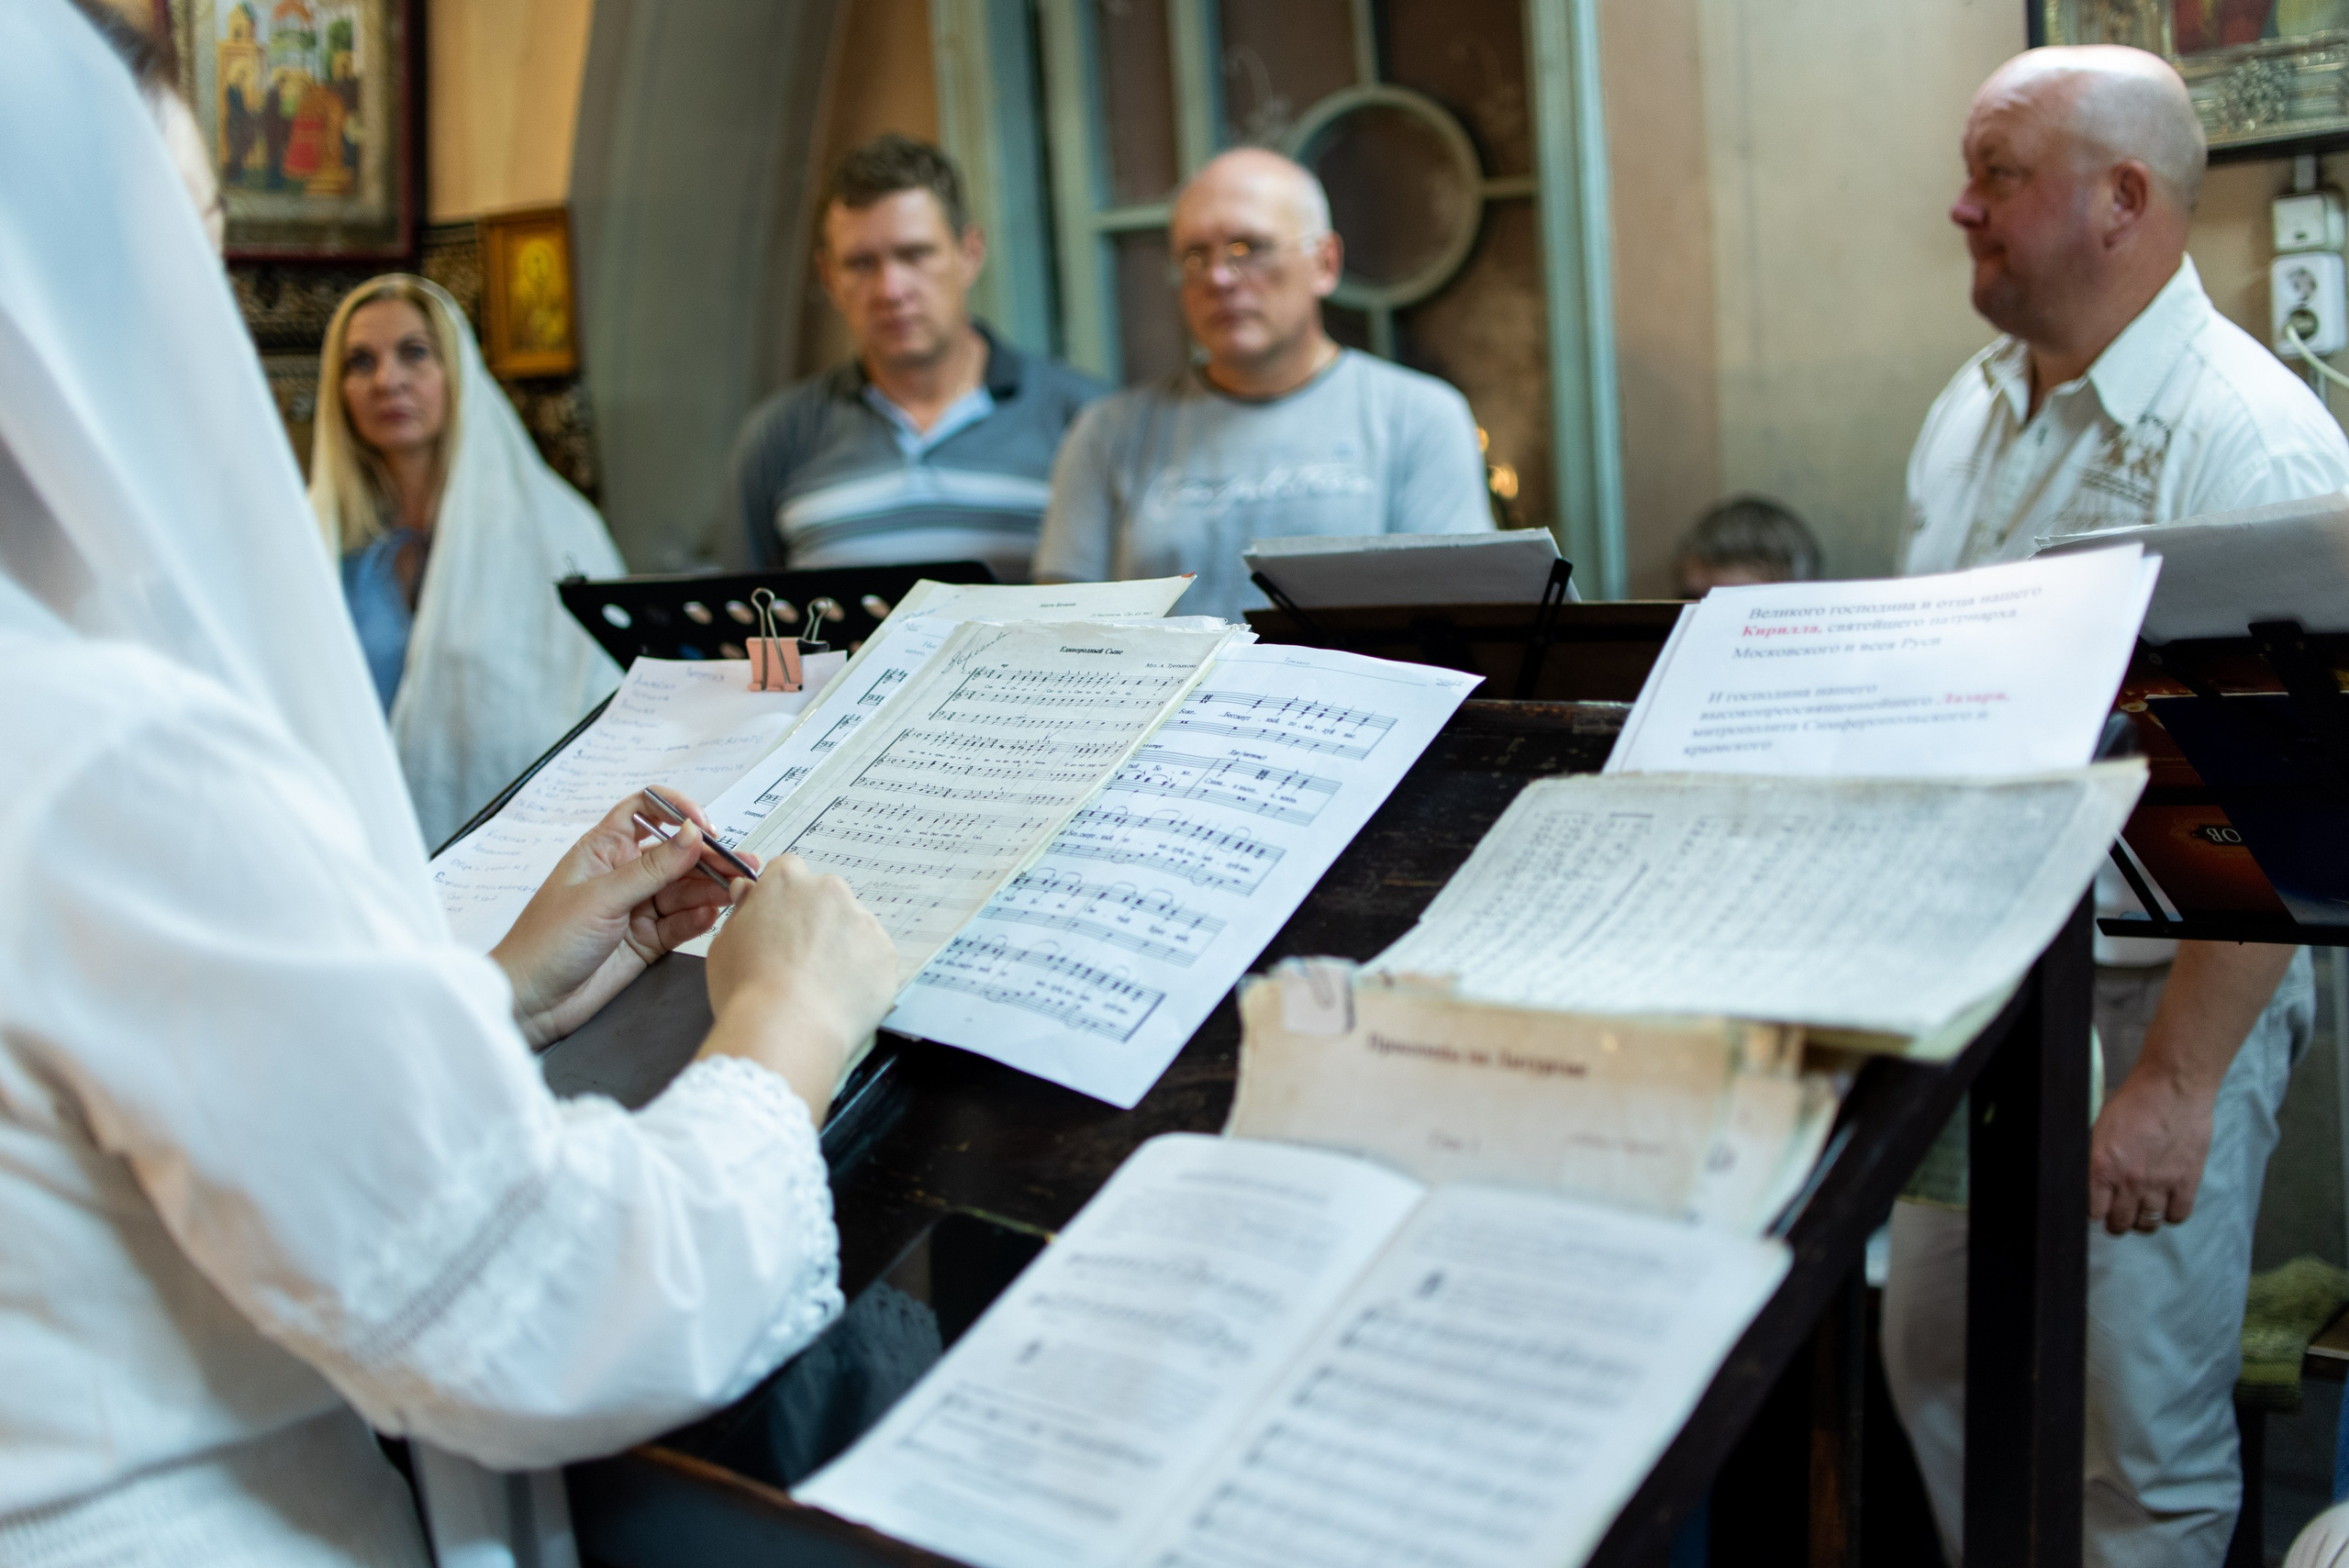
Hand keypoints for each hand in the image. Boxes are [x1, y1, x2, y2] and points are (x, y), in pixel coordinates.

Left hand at [490, 790, 750, 1045]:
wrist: (532, 1001)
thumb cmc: (548, 941)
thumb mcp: (602, 897)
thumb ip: (652, 868)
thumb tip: (694, 833)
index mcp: (603, 850)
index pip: (645, 811)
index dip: (677, 810)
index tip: (703, 826)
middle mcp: (623, 874)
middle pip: (676, 854)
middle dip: (708, 858)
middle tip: (739, 867)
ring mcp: (637, 908)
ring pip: (684, 889)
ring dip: (711, 889)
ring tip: (735, 892)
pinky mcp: (647, 940)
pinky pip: (681, 922)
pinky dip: (698, 919)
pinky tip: (711, 916)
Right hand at [699, 854, 896, 1118]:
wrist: (788, 1031)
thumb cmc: (747, 990)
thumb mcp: (723, 943)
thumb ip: (742, 910)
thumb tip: (749, 892)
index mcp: (787, 880)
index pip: (788, 871)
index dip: (782, 898)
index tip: (779, 920)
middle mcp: (829, 890)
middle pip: (824, 896)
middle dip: (814, 920)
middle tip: (798, 959)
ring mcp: (862, 920)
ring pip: (851, 927)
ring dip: (839, 946)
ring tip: (818, 985)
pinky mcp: (885, 952)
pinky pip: (872, 956)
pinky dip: (860, 972)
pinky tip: (838, 995)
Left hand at [2088, 1063, 2216, 1234]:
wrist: (2172, 1087)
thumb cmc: (2134, 1102)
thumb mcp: (2100, 1129)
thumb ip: (2095, 1158)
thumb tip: (2089, 1182)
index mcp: (2102, 1166)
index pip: (2093, 1212)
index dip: (2094, 1212)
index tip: (2098, 1208)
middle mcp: (2130, 1180)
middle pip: (2119, 1223)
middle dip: (2115, 1222)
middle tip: (2117, 1213)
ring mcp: (2160, 1183)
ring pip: (2147, 1224)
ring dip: (2141, 1220)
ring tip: (2140, 1210)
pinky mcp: (2186, 1181)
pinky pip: (2177, 1216)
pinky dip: (2170, 1215)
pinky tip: (2165, 1204)